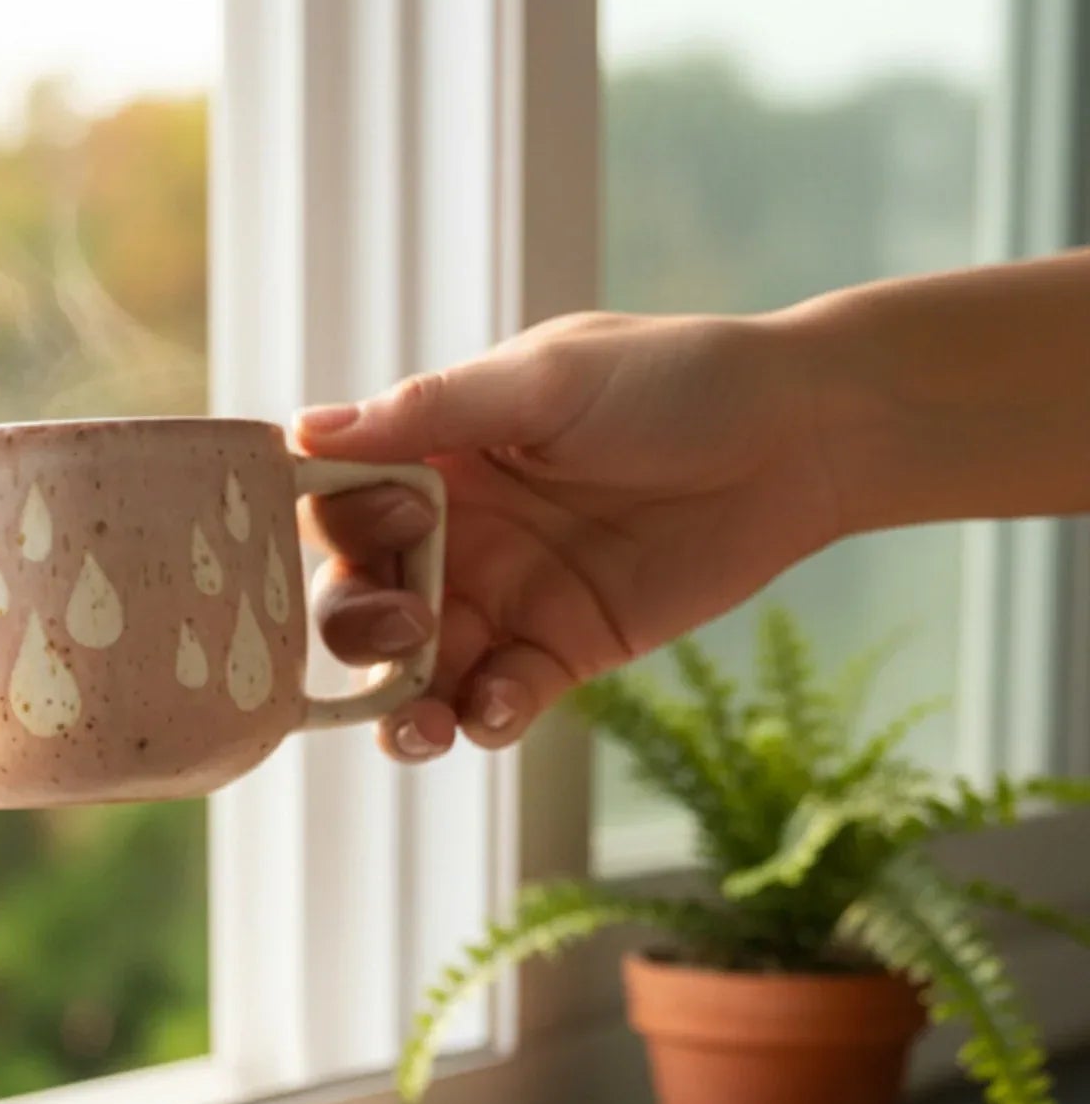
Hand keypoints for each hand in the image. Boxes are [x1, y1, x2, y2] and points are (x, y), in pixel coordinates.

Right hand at [292, 308, 843, 761]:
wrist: (802, 437)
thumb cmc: (676, 378)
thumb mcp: (546, 380)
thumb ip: (430, 413)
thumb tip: (302, 429)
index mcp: (433, 456)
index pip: (338, 509)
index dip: (342, 531)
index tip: (397, 523)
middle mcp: (452, 534)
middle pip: (356, 603)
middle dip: (359, 631)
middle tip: (409, 630)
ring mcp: (502, 600)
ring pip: (411, 674)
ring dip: (399, 705)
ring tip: (419, 724)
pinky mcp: (557, 655)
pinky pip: (493, 703)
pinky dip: (482, 718)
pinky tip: (501, 707)